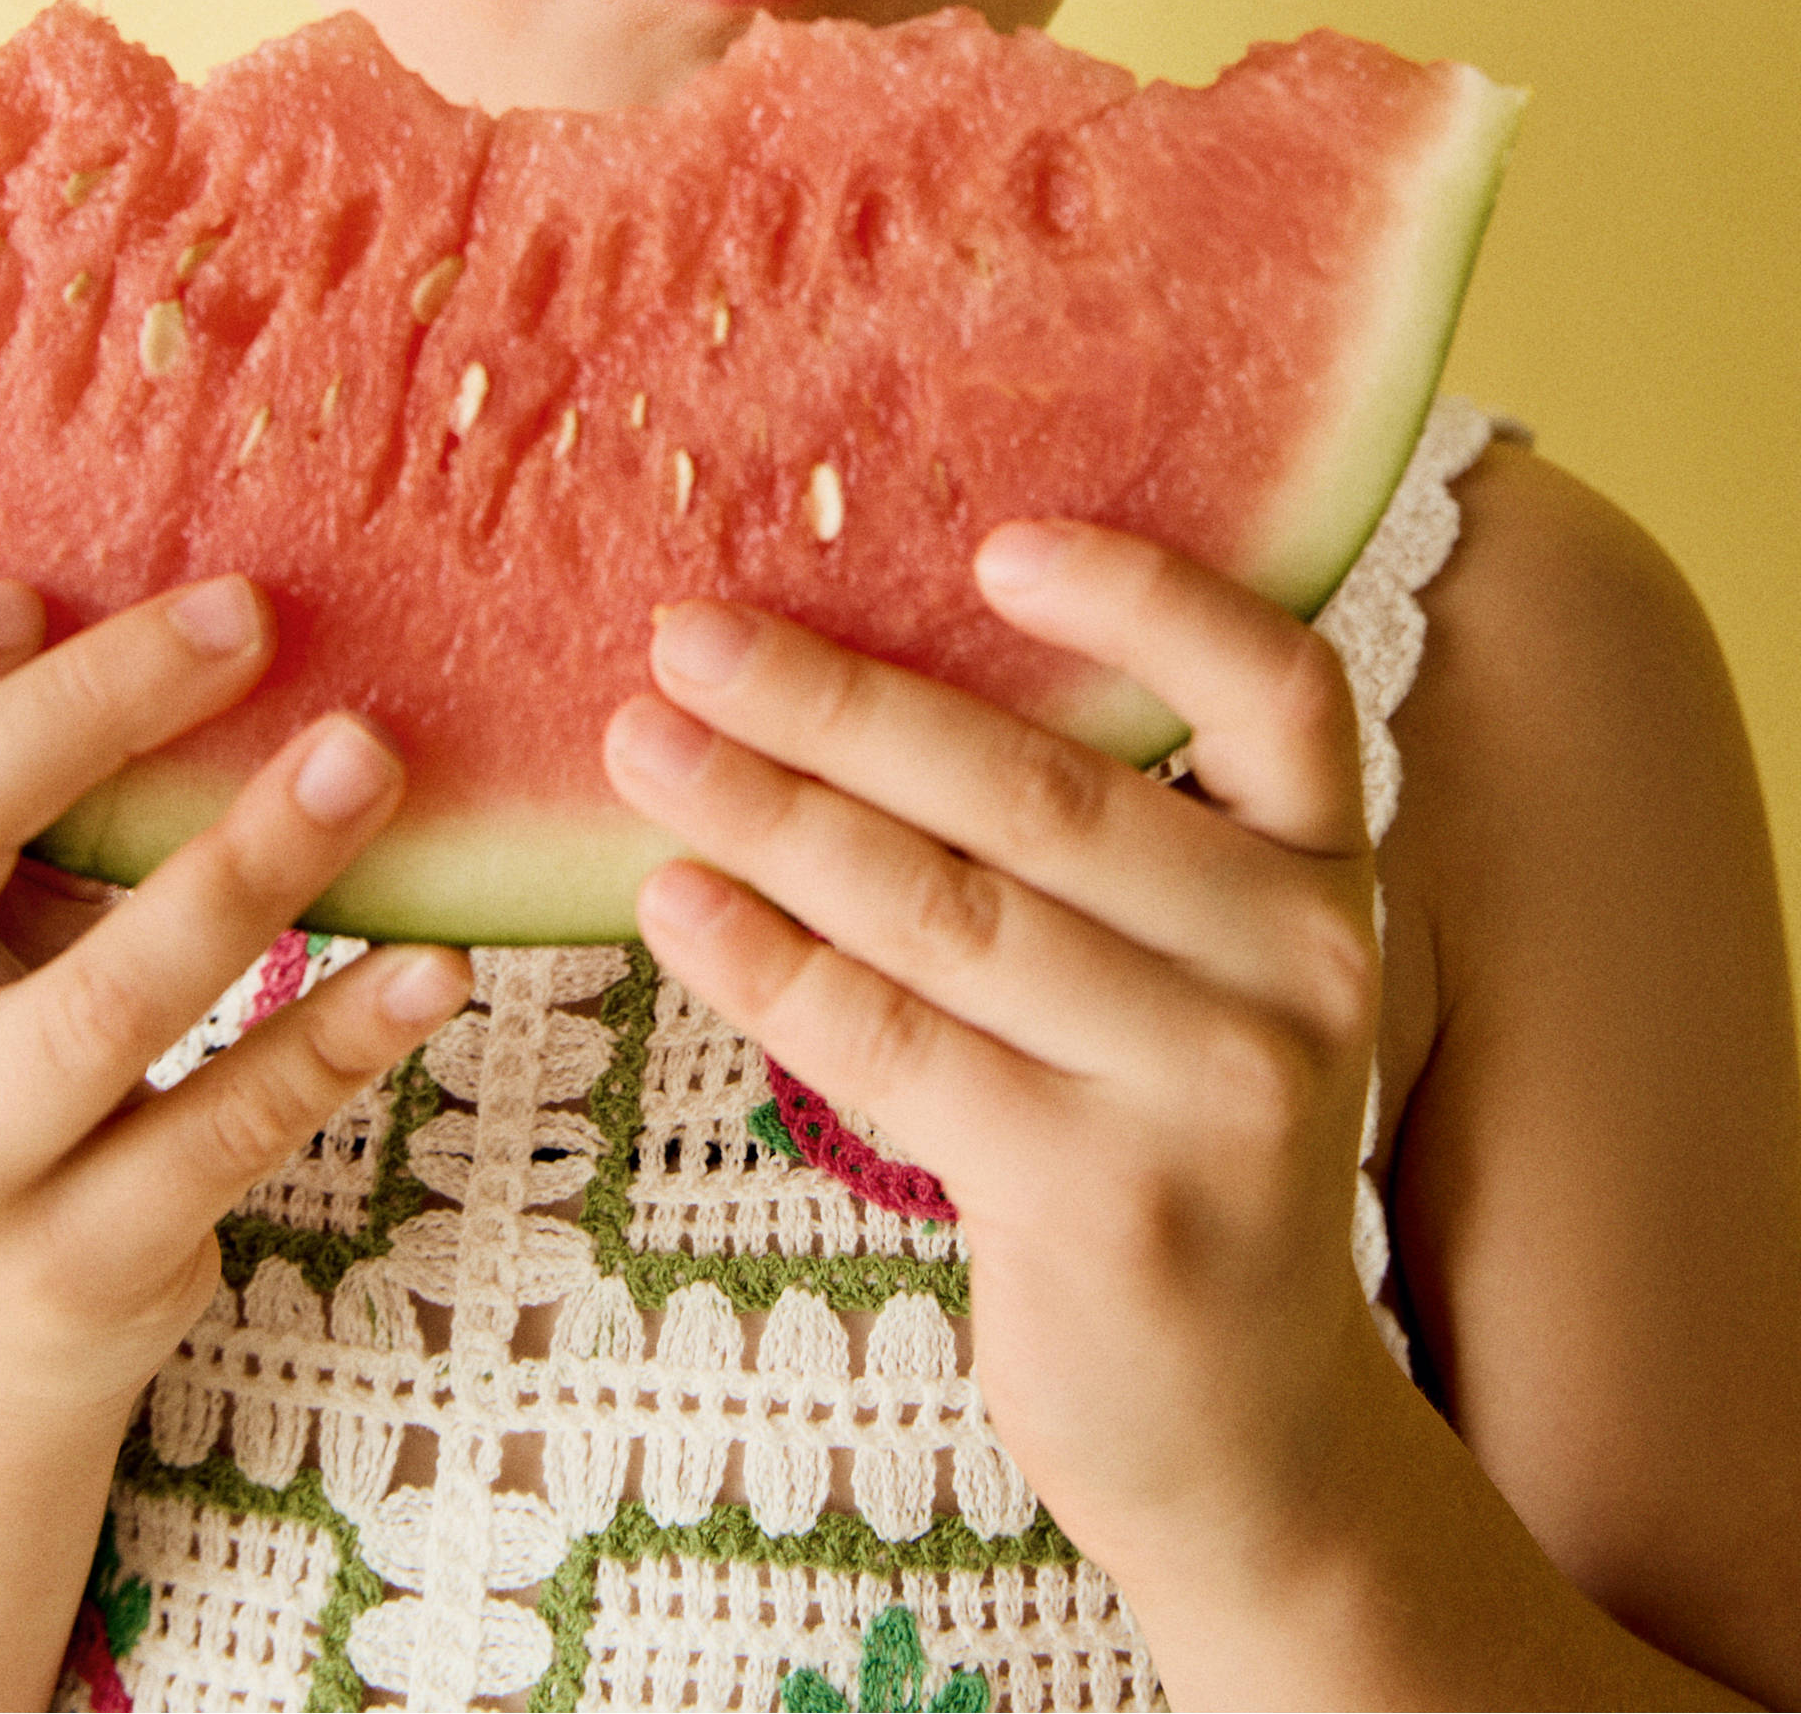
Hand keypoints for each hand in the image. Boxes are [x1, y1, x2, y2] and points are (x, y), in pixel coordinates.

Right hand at [0, 579, 470, 1416]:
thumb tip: (157, 602)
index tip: (34, 592)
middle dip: (97, 705)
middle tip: (249, 616)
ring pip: (107, 997)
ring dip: (251, 861)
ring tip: (368, 758)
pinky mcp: (80, 1262)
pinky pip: (230, 1125)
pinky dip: (341, 1034)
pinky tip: (435, 964)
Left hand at [601, 523, 1389, 1584]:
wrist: (1249, 1428)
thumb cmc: (1178, 1138)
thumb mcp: (1204, 972)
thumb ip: (1113, 839)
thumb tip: (866, 659)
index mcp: (1328, 870)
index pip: (1278, 687)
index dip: (1146, 600)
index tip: (990, 542)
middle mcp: (1300, 966)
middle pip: (1041, 792)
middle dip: (836, 703)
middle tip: (685, 632)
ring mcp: (1212, 1092)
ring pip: (944, 911)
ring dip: (768, 815)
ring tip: (643, 745)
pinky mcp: (1104, 1205)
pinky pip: (893, 1046)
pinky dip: (766, 963)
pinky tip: (674, 901)